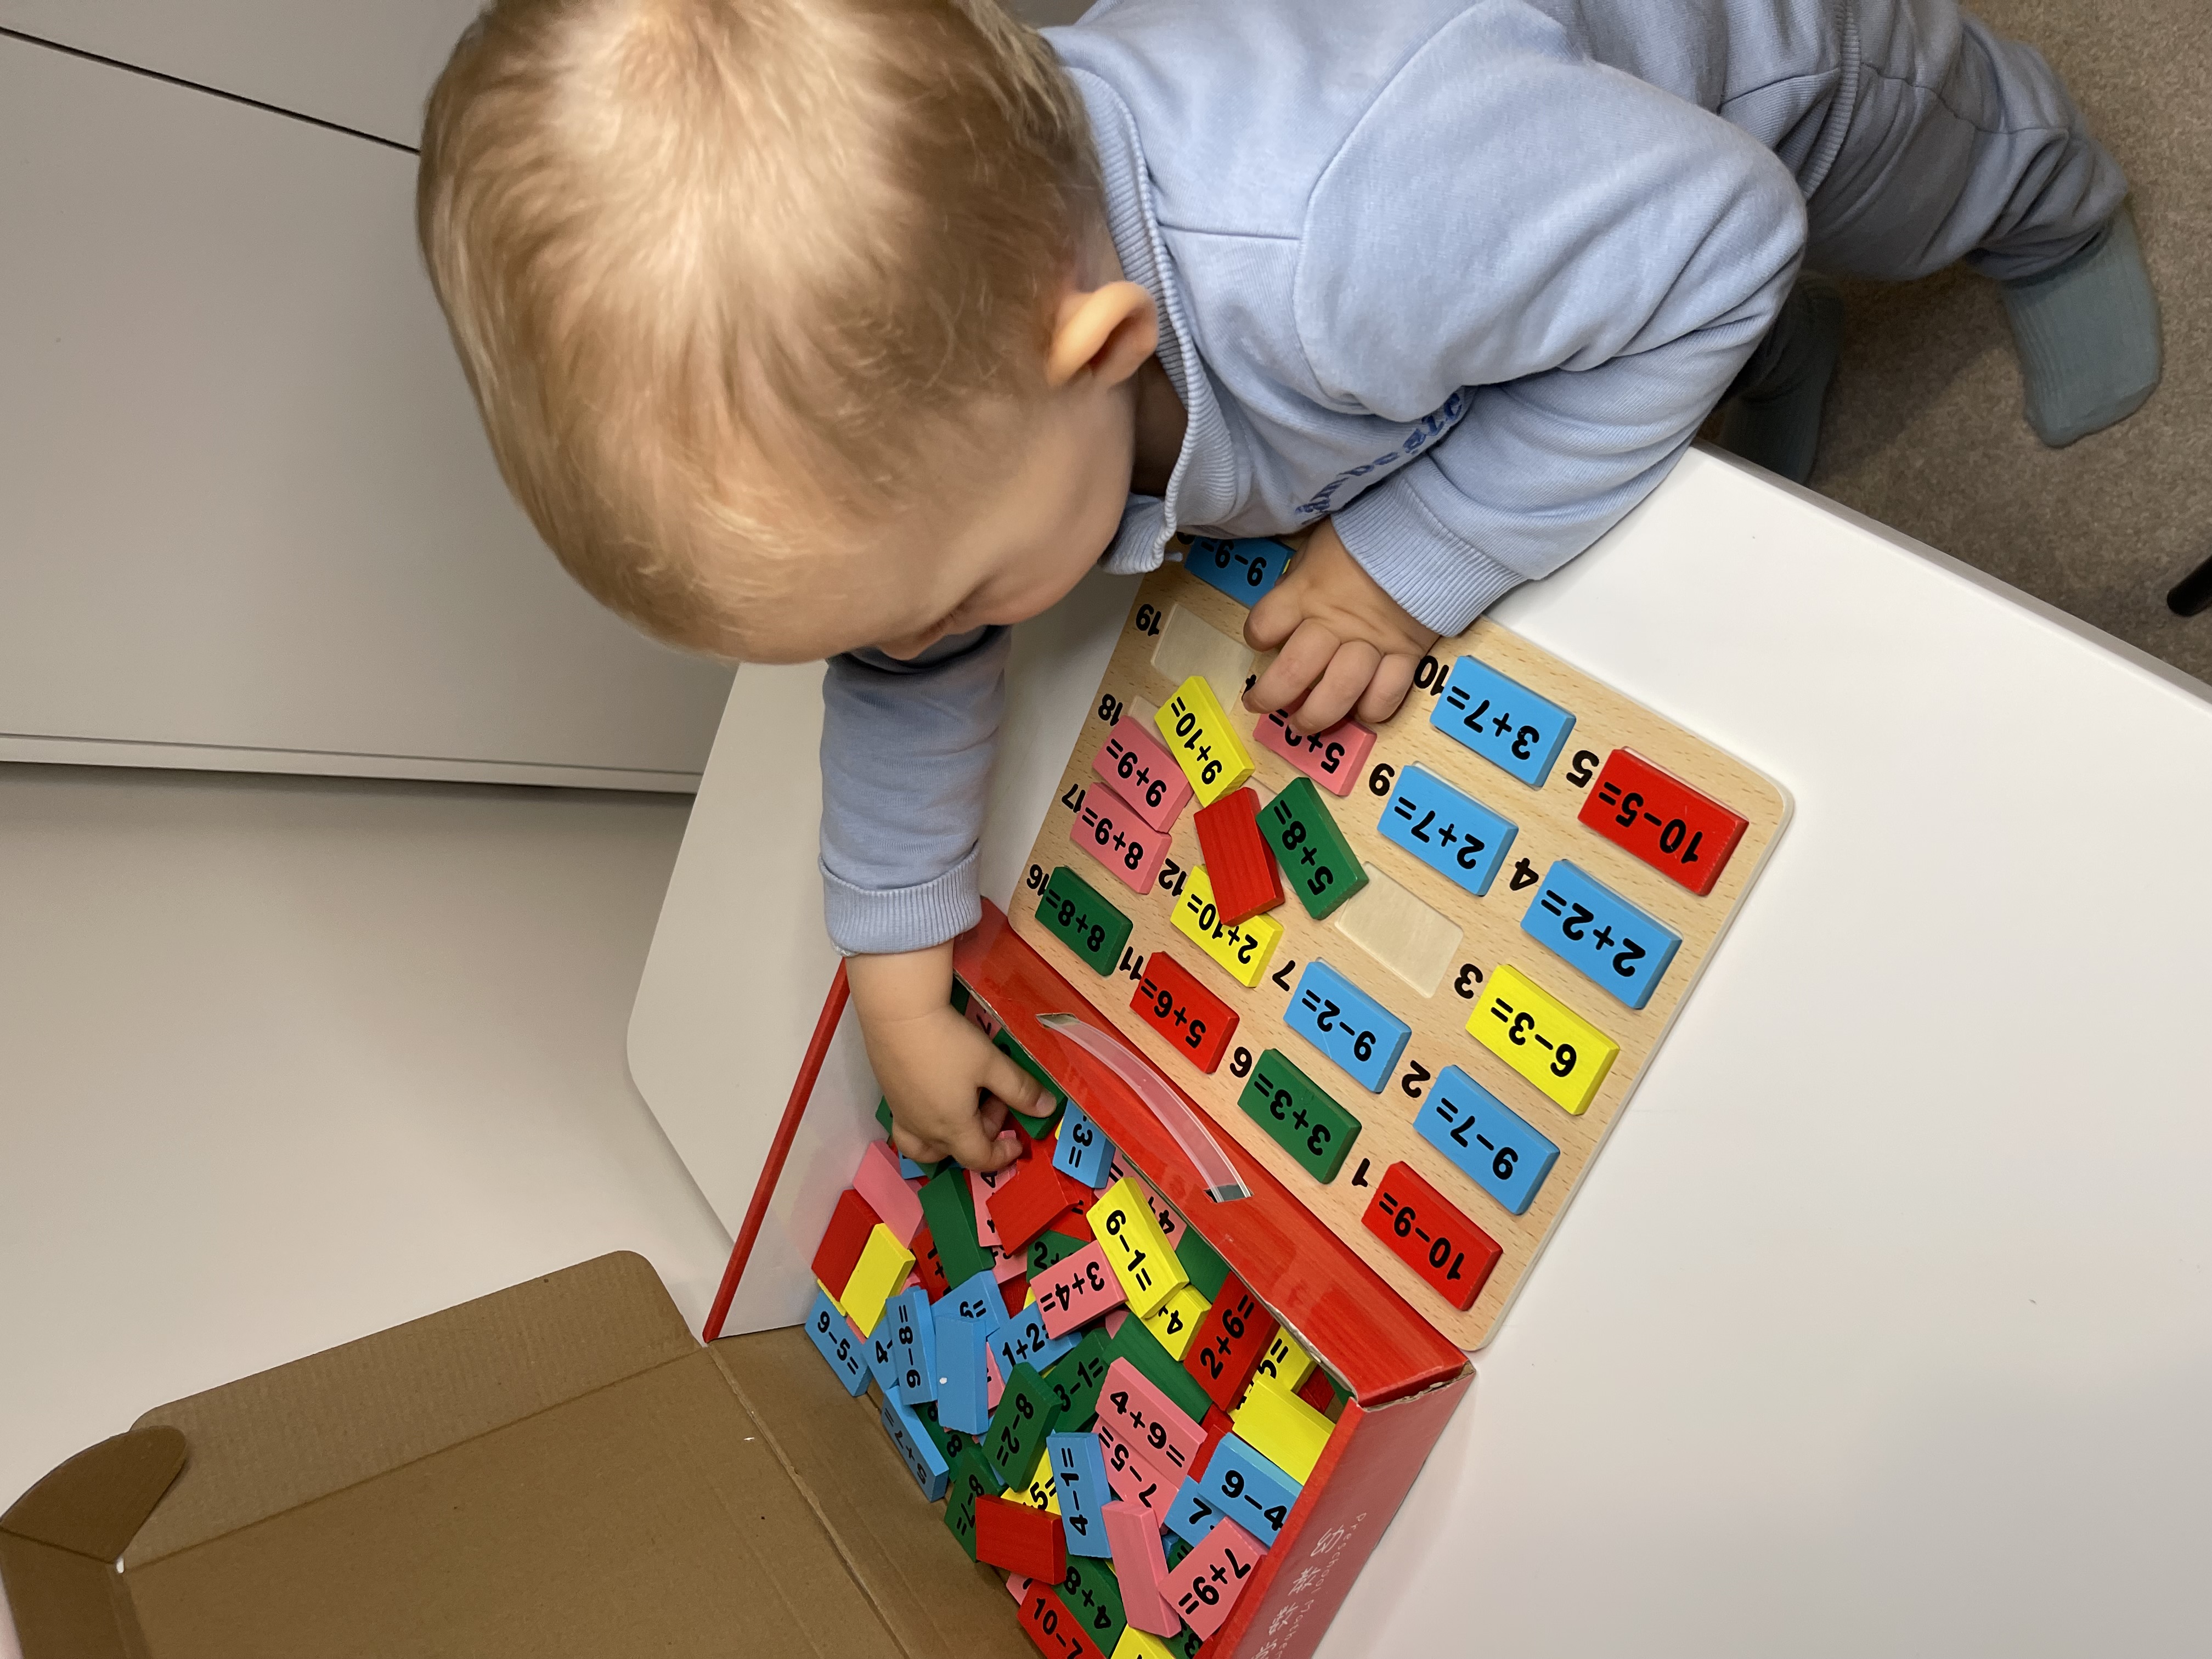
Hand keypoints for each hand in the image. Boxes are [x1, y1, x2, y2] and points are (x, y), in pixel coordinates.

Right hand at [847, 944, 1037, 1169]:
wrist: (898, 1014)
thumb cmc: (949, 1042)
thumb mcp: (992, 1064)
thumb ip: (1021, 1089)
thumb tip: (1048, 1109)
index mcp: (953, 1128)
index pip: (980, 1158)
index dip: (1002, 1155)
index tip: (1017, 1143)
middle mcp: (924, 1130)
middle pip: (957, 1149)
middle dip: (983, 1132)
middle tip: (995, 1096)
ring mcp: (903, 1116)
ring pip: (927, 1146)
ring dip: (951, 1137)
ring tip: (964, 1108)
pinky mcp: (890, 1098)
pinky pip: (908, 1128)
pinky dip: (927, 1126)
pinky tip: (936, 1094)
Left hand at [1241, 520, 1437, 734]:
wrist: (1431, 530)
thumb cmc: (1370, 535)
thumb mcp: (1320, 545)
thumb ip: (1300, 578)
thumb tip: (1286, 601)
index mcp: (1306, 592)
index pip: (1264, 624)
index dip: (1256, 636)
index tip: (1259, 640)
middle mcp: (1333, 623)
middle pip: (1294, 672)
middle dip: (1271, 697)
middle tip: (1261, 705)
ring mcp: (1370, 643)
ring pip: (1337, 693)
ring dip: (1316, 716)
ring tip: (1305, 724)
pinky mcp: (1406, 654)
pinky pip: (1386, 695)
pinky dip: (1372, 709)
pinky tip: (1361, 710)